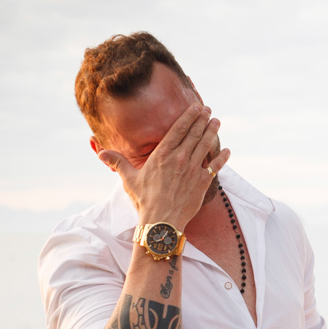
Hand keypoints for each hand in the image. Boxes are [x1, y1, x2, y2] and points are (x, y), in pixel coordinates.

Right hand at [98, 104, 231, 226]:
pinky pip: (215, 167)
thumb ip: (118, 162)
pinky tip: (227, 150)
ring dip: (211, 132)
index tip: (196, 107)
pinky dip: (222, 158)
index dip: (189, 116)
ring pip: (205, 146)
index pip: (178, 130)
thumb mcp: (129, 179)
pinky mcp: (202, 183)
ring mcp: (192, 170)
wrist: (161, 221)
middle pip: (194, 134)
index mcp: (162, 155)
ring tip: (216, 122)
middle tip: (208, 110)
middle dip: (202, 120)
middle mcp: (179, 159)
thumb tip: (100, 152)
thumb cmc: (144, 200)